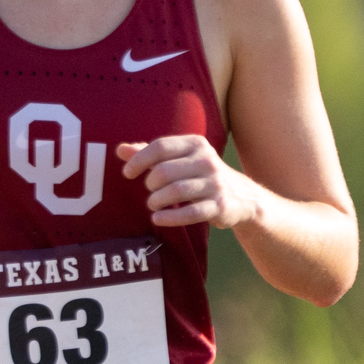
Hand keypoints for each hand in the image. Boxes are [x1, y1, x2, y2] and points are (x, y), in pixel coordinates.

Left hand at [118, 137, 259, 228]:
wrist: (242, 197)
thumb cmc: (199, 174)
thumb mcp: (178, 159)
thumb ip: (150, 154)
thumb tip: (120, 150)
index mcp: (195, 144)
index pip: (160, 146)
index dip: (139, 160)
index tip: (128, 173)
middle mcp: (207, 160)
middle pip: (164, 171)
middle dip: (150, 184)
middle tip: (150, 191)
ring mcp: (216, 183)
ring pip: (176, 191)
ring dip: (156, 200)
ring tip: (152, 204)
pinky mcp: (221, 205)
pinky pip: (191, 212)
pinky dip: (170, 217)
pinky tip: (157, 219)